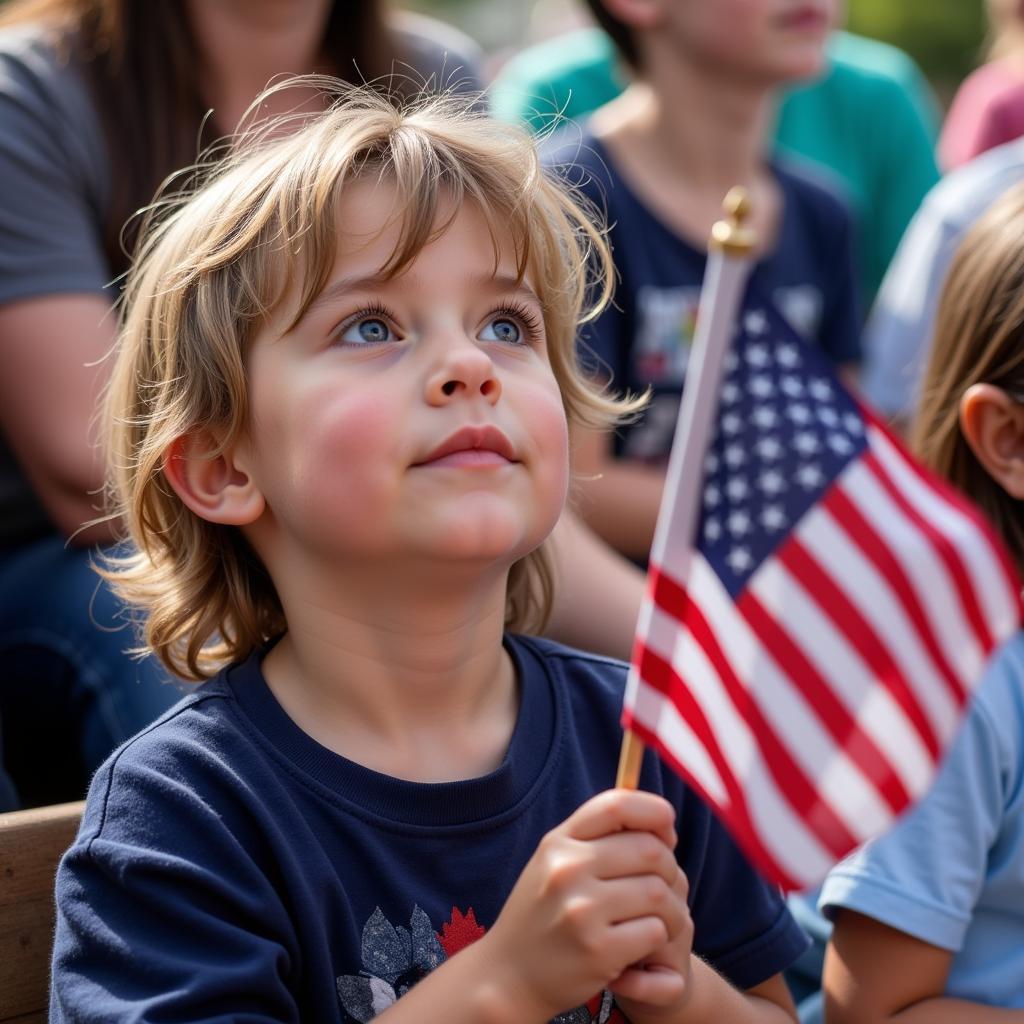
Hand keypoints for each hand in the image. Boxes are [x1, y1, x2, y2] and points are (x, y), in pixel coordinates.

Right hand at [478, 789, 685, 1020]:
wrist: (508, 975)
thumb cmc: (543, 913)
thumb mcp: (556, 863)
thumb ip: (599, 839)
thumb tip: (663, 826)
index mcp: (560, 842)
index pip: (618, 805)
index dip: (655, 812)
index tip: (668, 829)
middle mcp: (568, 869)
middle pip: (650, 850)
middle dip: (670, 868)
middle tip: (665, 886)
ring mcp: (581, 910)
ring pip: (659, 892)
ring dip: (672, 908)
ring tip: (661, 919)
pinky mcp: (597, 950)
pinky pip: (655, 931)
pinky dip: (659, 936)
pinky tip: (642, 944)